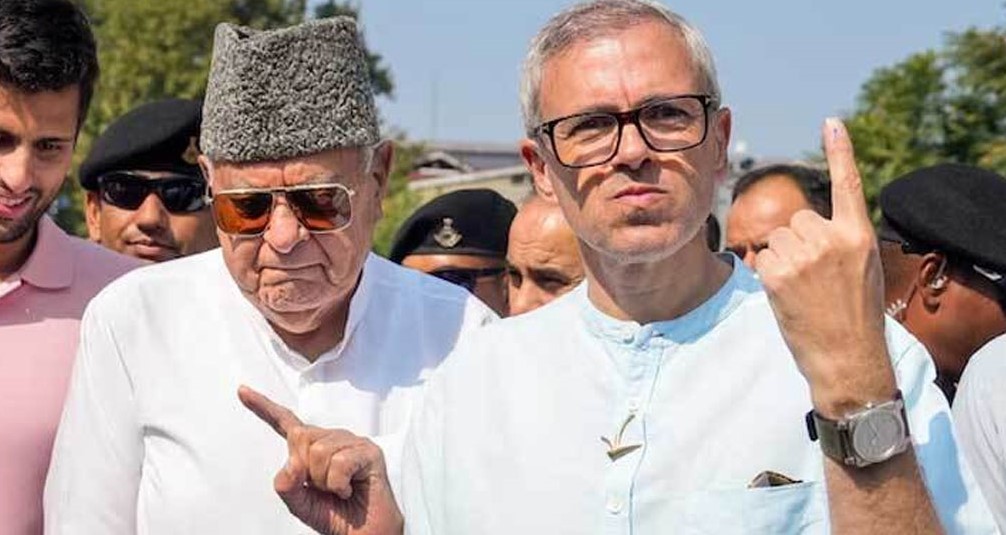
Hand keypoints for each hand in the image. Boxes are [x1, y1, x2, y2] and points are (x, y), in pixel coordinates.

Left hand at [238, 386, 402, 534]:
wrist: (364, 533)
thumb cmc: (334, 515)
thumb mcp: (298, 503)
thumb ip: (286, 484)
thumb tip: (293, 463)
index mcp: (311, 447)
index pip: (284, 423)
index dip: (263, 407)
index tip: (242, 391)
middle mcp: (331, 438)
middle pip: (300, 436)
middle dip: (306, 470)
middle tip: (323, 488)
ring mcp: (351, 442)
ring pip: (319, 451)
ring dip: (324, 481)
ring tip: (340, 490)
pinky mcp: (368, 452)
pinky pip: (340, 463)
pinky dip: (339, 485)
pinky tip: (350, 489)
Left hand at [755, 118, 896, 417]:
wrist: (846, 356)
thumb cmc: (853, 315)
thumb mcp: (861, 268)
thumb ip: (840, 239)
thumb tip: (804, 223)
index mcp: (859, 234)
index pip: (848, 184)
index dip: (840, 151)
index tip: (831, 121)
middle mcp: (832, 238)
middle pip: (797, 218)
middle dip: (800, 243)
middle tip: (817, 280)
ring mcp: (804, 255)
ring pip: (777, 237)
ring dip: (783, 258)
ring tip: (804, 290)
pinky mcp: (777, 272)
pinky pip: (762, 257)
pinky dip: (768, 273)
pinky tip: (788, 295)